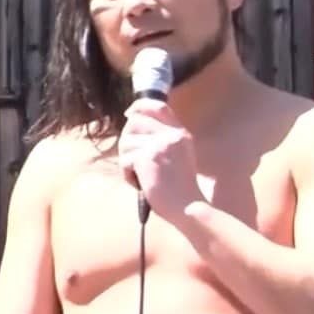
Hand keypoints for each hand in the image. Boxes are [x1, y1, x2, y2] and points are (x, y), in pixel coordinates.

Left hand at [118, 99, 205, 220]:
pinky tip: (141, 184)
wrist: (188, 207)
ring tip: (142, 176)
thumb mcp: (178, 157)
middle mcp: (172, 134)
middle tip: (135, 162)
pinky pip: (125, 160)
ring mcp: (161, 144)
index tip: (129, 113)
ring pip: (125, 142)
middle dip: (127, 141)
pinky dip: (127, 174)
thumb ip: (162, 140)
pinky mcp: (148, 156)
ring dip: (127, 161)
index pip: (158, 106)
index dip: (139, 106)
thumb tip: (133, 125)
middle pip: (134, 122)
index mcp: (180, 133)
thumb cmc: (179, 189)